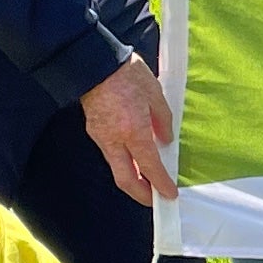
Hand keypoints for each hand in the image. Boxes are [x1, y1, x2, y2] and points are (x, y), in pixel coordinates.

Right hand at [80, 55, 177, 205]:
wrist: (95, 62)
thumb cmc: (126, 73)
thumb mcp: (155, 94)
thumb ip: (162, 120)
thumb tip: (166, 140)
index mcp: (134, 131)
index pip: (150, 168)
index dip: (161, 185)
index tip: (169, 194)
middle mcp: (115, 139)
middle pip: (126, 180)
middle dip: (141, 195)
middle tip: (154, 199)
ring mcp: (101, 136)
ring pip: (116, 168)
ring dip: (132, 179)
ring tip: (147, 181)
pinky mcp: (93, 130)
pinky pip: (110, 154)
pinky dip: (123, 163)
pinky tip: (133, 159)